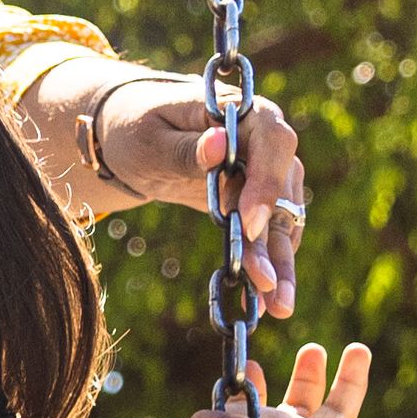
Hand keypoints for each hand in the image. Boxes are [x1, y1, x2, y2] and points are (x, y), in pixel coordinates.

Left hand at [95, 75, 310, 316]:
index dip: (267, 180)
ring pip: (281, 219)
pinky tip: (262, 301)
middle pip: (282, 188)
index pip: (273, 138)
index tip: (248, 223)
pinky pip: (267, 235)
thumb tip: (218, 146)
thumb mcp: (148, 138)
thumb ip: (184, 148)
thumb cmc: (136, 126)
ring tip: (277, 307)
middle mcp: (262, 140)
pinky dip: (266, 266)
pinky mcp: (254, 201)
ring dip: (280, 263)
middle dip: (272, 239)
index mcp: (240, 110)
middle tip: (263, 283)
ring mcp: (263, 172)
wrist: (134, 134)